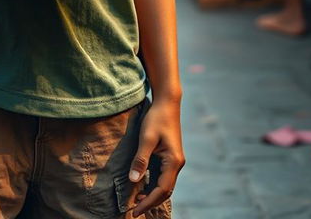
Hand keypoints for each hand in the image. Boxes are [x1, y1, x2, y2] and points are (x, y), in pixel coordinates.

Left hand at [129, 96, 184, 217]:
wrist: (167, 102)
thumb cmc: (157, 118)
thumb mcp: (146, 138)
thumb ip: (140, 160)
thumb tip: (133, 180)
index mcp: (174, 162)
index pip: (161, 190)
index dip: (148, 202)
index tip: (135, 210)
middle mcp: (177, 164)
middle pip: (165, 191)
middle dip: (150, 201)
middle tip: (134, 209)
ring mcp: (174, 161)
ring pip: (164, 185)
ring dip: (152, 194)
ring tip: (136, 200)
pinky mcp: (170, 156)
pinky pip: (162, 176)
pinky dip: (153, 184)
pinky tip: (142, 185)